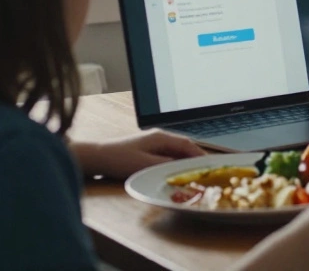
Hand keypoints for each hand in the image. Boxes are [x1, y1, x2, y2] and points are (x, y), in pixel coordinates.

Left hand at [72, 129, 204, 178]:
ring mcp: (153, 142)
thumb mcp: (145, 165)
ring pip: (176, 150)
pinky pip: (168, 153)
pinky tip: (177, 170)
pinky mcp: (147, 149)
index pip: (187, 144)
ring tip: (195, 172)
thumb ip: (165, 165)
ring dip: (186, 159)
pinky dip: (176, 160)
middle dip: (195, 157)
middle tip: (206, 170)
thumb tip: (183, 167)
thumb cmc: (119, 159)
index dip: (199, 154)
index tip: (211, 165)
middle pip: (184, 145)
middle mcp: (159, 136)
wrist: (97, 157)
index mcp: (161, 137)